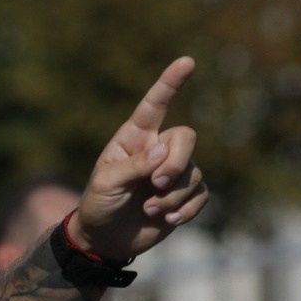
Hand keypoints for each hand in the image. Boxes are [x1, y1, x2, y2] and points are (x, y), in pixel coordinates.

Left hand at [65, 59, 207, 265]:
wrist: (105, 239)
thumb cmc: (99, 204)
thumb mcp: (106, 183)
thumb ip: (134, 165)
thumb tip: (162, 152)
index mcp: (134, 138)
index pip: (154, 105)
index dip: (170, 83)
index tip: (187, 62)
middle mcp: (158, 149)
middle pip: (186, 138)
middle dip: (175, 162)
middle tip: (155, 184)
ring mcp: (173, 173)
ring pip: (194, 171)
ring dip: (173, 194)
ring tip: (150, 208)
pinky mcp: (185, 196)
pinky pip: (201, 194)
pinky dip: (186, 209)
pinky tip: (167, 219)